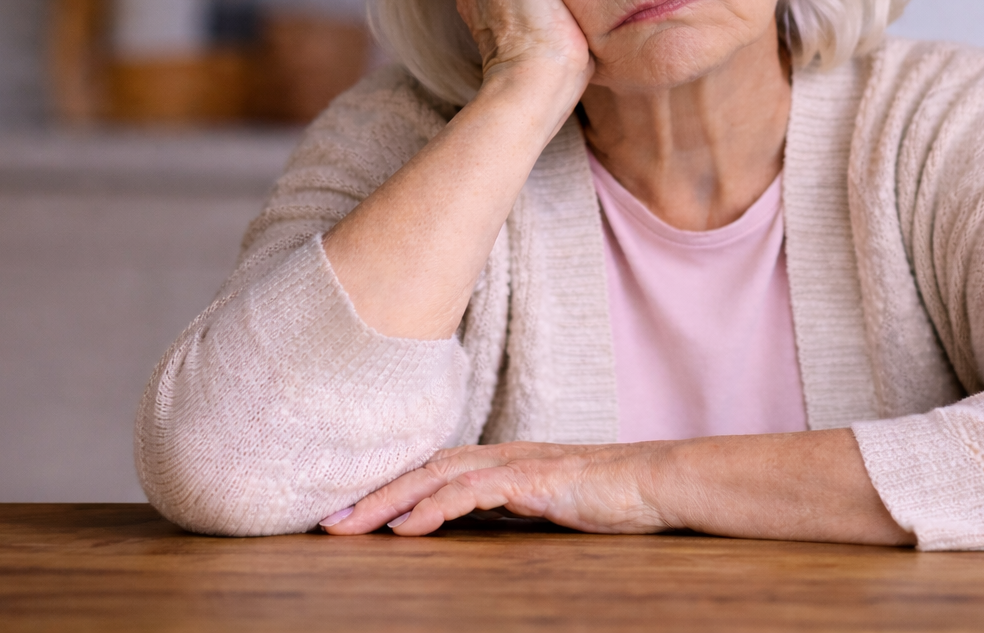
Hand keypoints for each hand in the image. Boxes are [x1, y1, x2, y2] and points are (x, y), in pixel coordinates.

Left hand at [319, 441, 670, 536]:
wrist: (656, 482)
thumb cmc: (608, 496)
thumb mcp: (545, 505)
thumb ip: (507, 508)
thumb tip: (468, 523)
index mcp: (501, 461)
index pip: (432, 470)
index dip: (388, 488)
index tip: (349, 515)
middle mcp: (501, 456)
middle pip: (423, 469)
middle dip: (372, 495)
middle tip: (327, 523)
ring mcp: (516, 464)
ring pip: (438, 476)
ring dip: (390, 502)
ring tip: (352, 526)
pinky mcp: (534, 479)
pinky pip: (473, 492)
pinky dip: (436, 508)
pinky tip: (408, 528)